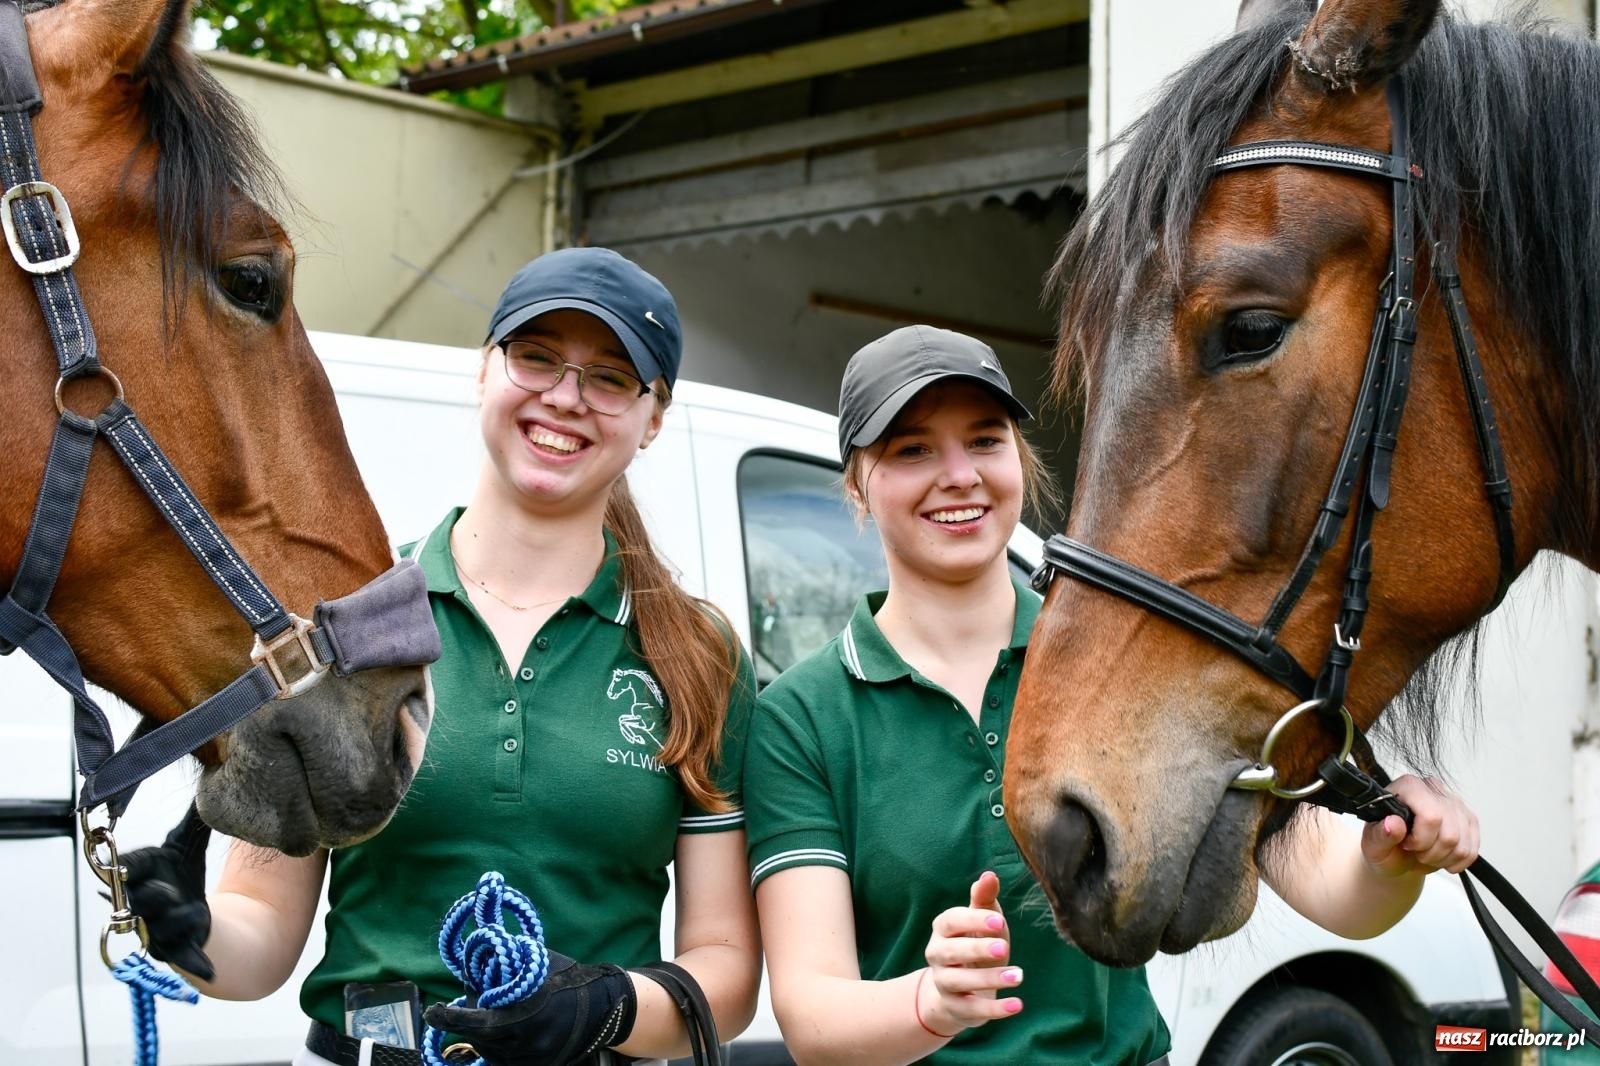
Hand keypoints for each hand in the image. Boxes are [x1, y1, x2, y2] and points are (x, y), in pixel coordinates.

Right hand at [120, 802, 214, 980]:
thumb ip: (191, 819)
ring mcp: (156, 930)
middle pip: (139, 901)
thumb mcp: (185, 846)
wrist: (196, 915)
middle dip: (150, 896)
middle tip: (163, 888)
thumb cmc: (181, 875)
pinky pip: (185, 958)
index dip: (125, 868)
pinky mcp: (177, 950)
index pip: (126, 870)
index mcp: (141, 876)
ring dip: (180, 920)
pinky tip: (214, 973)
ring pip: (161, 929)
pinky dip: (198, 964)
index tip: (122, 865)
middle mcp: (141, 905)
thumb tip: (202, 776)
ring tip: (196, 912)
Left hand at [423, 951, 635, 1065]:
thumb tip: (474, 970)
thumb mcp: (537, 965)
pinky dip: (498, 1047)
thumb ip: (507, 970)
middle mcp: (528, 1043)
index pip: (478, 1022)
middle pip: (481, 1039)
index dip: (451, 1019)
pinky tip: (502, 1034)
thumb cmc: (568, 979)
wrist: (603, 1007)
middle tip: (465, 1010)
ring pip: (492, 1053)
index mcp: (526, 1015)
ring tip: (491, 1019)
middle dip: (469, 1024)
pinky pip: (507, 1061)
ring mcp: (534, 1059)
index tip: (432, 1012)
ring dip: (484, 1037)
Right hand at [917, 870, 1022, 1037]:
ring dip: (989, 979)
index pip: (951, 921)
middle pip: (950, 951)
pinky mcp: (956, 1008)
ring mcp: (944, 983)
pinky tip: (1017, 1005)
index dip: (973, 920)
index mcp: (943, 929)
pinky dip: (995, 1009)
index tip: (999, 921)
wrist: (959, 991)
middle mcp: (937, 955)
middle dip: (976, 948)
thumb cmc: (975, 946)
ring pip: (960, 981)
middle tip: (1004, 947)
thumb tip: (989, 874)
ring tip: (1019, 976)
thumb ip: (985, 900)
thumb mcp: (982, 923)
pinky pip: (973, 1010)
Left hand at [1363, 774, 1479, 876]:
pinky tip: (1441, 857)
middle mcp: (1434, 789)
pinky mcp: (1469, 819)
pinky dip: (1457, 861)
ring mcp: (1455, 803)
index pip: (1431, 816)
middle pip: (1449, 833)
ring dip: (1444, 858)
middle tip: (1416, 853)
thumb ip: (1381, 834)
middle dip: (1432, 853)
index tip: (1407, 844)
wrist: (1397, 855)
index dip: (1421, 839)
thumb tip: (1393, 824)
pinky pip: (1472, 849)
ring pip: (1462, 843)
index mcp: (1408, 787)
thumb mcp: (1373, 844)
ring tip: (1426, 855)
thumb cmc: (1384, 845)